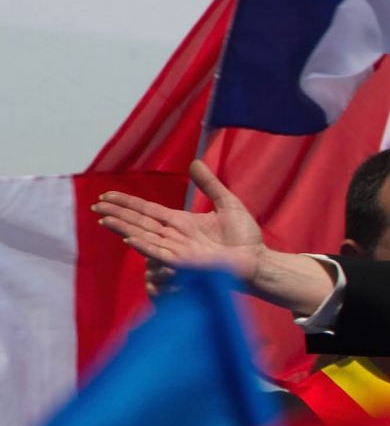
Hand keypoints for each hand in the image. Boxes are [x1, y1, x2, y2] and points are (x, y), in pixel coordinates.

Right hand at [94, 160, 265, 287]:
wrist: (259, 260)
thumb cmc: (245, 237)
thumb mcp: (227, 203)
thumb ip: (209, 184)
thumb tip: (195, 162)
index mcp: (181, 222)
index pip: (147, 210)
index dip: (127, 203)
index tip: (106, 195)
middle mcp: (175, 236)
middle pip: (140, 222)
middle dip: (117, 214)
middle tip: (94, 206)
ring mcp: (179, 250)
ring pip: (145, 237)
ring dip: (124, 228)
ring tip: (103, 219)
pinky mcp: (187, 263)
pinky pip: (161, 253)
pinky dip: (145, 246)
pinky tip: (129, 238)